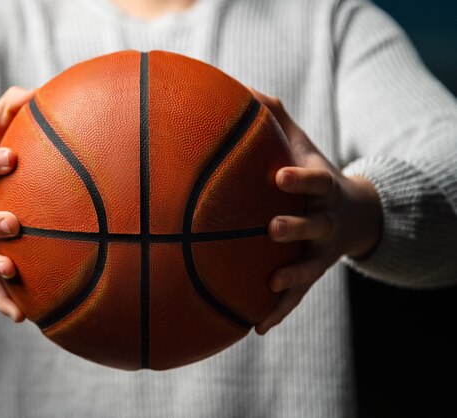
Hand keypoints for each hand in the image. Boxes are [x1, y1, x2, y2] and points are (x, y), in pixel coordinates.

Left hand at [248, 88, 382, 334]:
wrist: (355, 213)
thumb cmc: (316, 175)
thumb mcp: (304, 146)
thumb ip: (278, 122)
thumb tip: (246, 91)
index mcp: (321, 186)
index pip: (313, 181)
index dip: (298, 180)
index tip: (279, 176)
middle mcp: (324, 219)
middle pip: (314, 224)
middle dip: (296, 226)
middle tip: (272, 228)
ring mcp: (321, 250)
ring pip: (310, 265)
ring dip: (293, 275)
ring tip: (271, 284)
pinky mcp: (314, 272)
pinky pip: (298, 296)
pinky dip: (280, 311)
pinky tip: (257, 328)